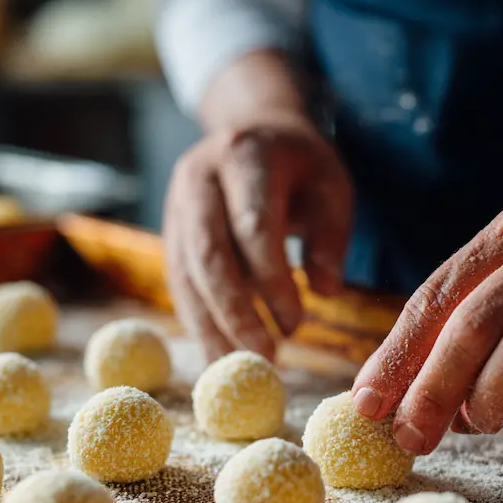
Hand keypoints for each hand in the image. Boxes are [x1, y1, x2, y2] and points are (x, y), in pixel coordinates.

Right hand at [163, 112, 352, 360]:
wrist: (250, 132)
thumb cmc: (299, 166)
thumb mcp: (331, 187)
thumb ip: (332, 238)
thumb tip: (325, 292)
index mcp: (244, 155)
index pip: (254, 227)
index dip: (274, 282)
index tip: (296, 324)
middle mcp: (198, 178)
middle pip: (209, 255)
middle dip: (235, 313)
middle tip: (263, 357)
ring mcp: (176, 205)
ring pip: (185, 275)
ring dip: (211, 327)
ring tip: (237, 370)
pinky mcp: (169, 233)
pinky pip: (178, 284)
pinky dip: (198, 322)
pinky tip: (217, 353)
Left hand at [352, 151, 502, 454]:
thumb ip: (464, 315)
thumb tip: (411, 389)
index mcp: (499, 241)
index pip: (433, 300)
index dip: (395, 356)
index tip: (368, 404)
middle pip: (476, 322)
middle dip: (434, 386)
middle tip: (412, 435)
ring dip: (496, 389)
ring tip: (479, 424)